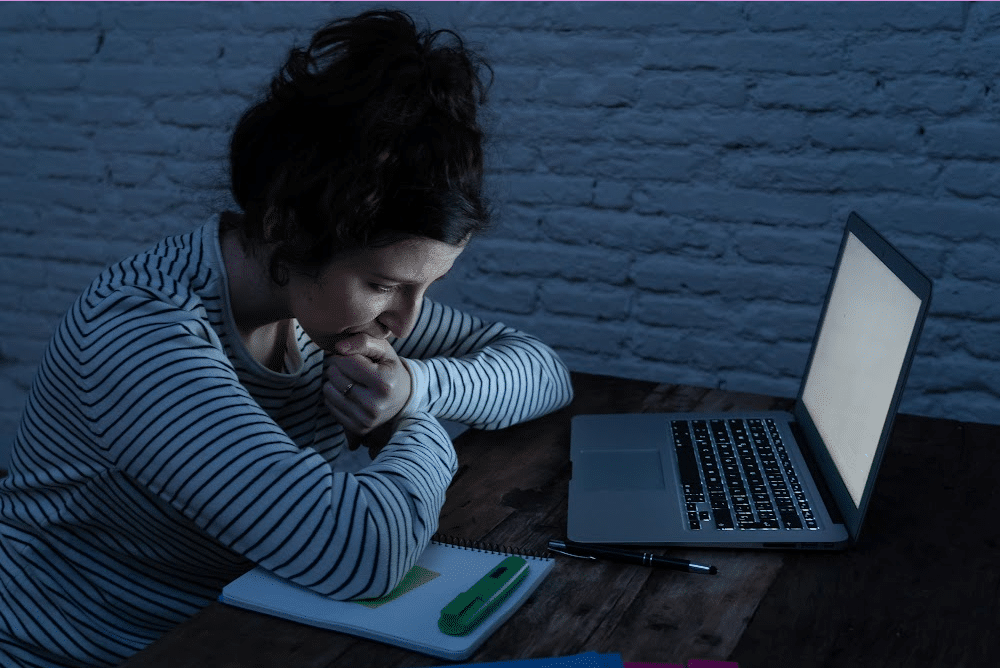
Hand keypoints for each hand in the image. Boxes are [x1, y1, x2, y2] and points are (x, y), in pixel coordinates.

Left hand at [323, 333, 412, 457]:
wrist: (402, 399)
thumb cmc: (389, 369)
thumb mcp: (384, 350)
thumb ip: (363, 341)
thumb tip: (338, 347)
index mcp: (384, 383)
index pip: (346, 361)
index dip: (346, 354)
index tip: (355, 356)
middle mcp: (375, 405)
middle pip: (334, 375)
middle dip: (339, 366)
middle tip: (352, 368)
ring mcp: (364, 419)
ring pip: (328, 389)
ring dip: (334, 380)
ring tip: (350, 379)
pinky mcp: (356, 427)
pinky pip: (329, 404)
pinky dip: (335, 395)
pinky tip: (349, 392)